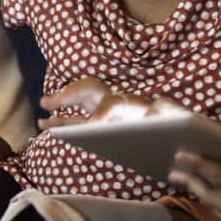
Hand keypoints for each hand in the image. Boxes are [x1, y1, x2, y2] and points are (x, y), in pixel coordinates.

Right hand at [39, 76, 183, 128]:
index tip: (92, 126)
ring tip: (41, 113)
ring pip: (78, 104)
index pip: (112, 104)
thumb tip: (155, 107)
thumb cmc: (176, 126)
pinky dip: (62, 122)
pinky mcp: (100, 124)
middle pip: (90, 89)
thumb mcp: (176, 120)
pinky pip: (77, 120)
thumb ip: (167, 112)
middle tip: (51, 101)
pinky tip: (46, 126)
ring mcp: (106, 111)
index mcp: (134, 103)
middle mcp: (117, 101)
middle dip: (70, 94)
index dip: (101, 114)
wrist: (179, 131)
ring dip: (59, 106)